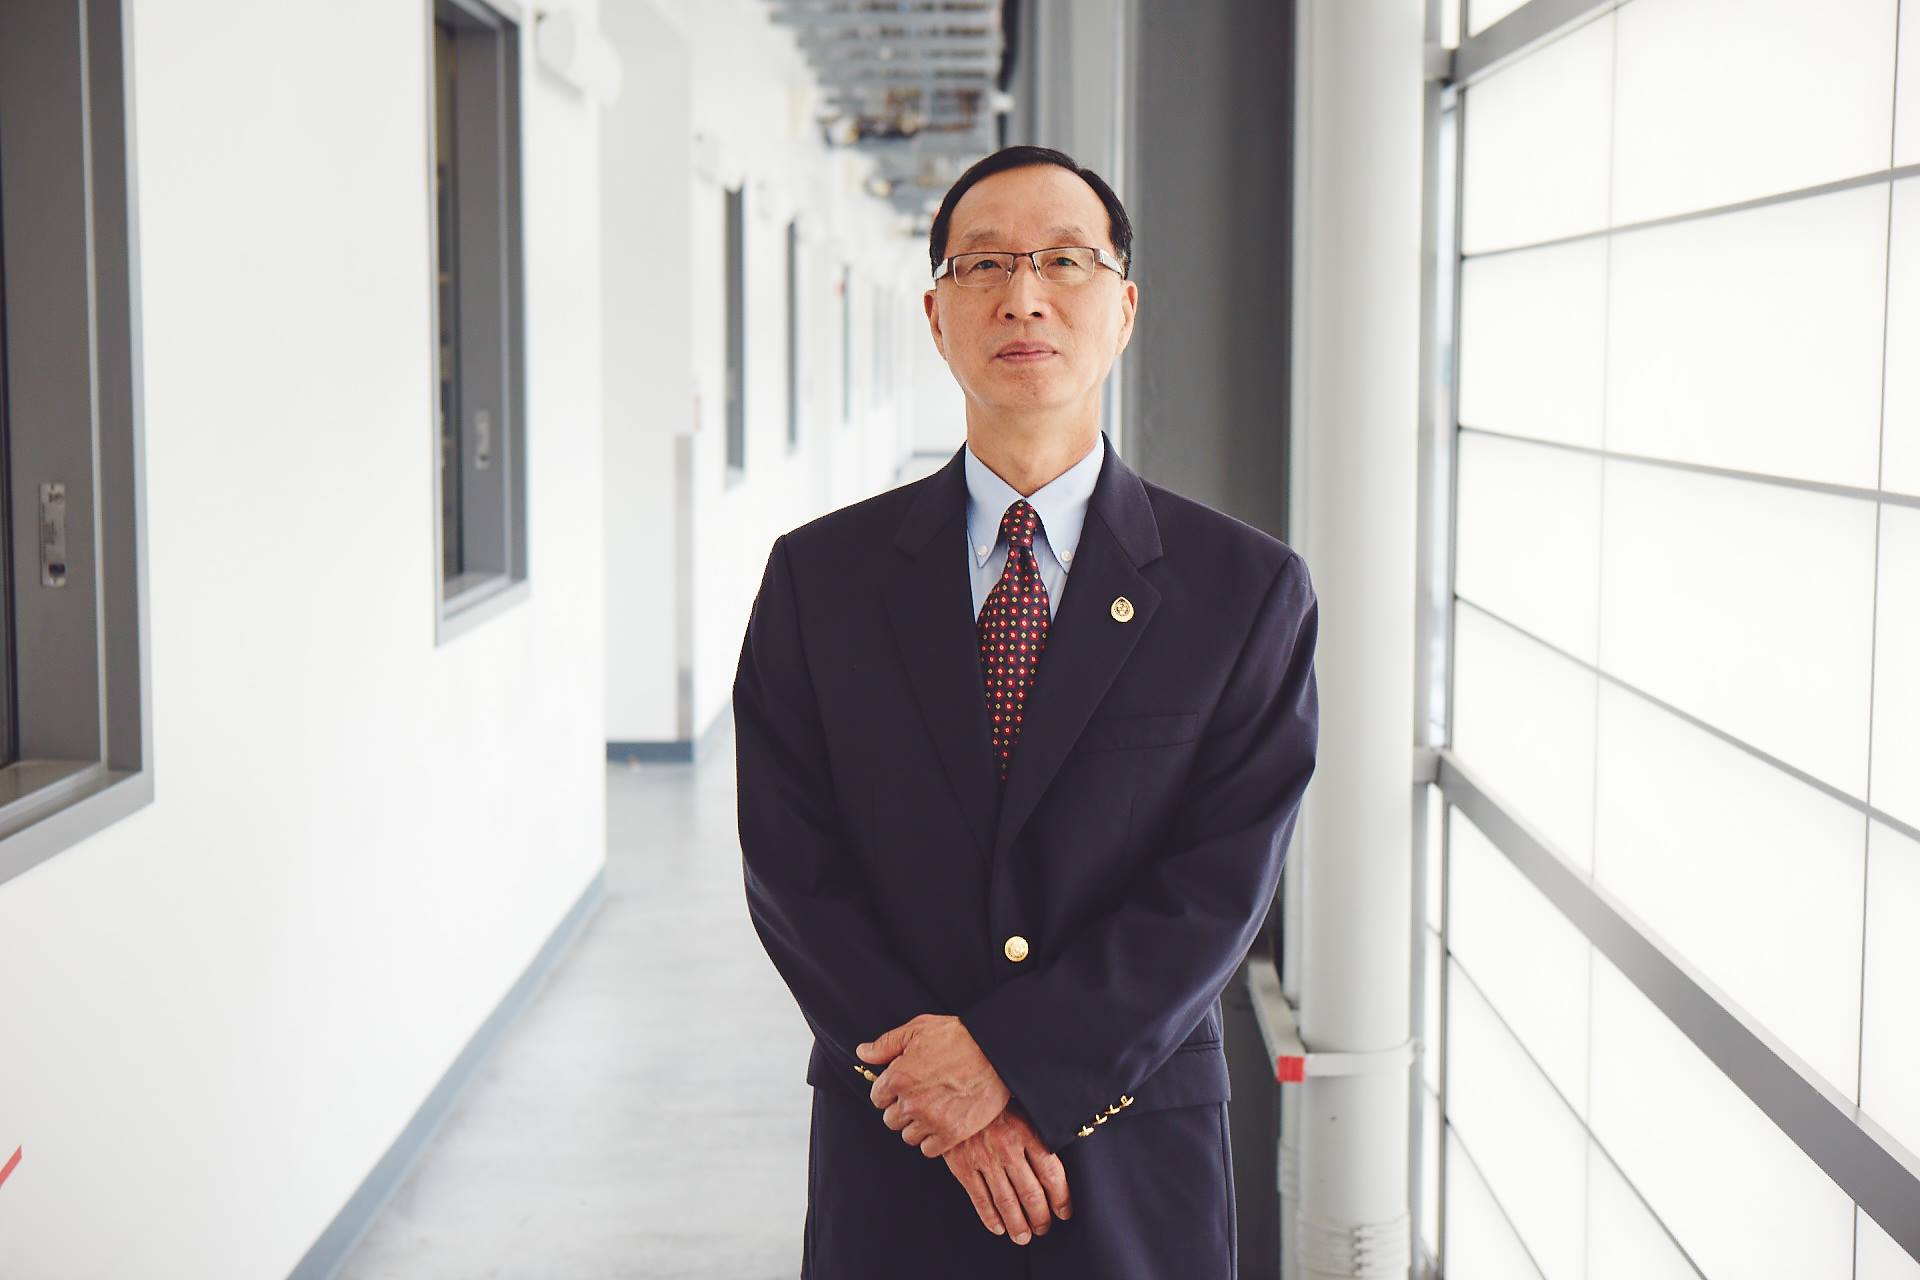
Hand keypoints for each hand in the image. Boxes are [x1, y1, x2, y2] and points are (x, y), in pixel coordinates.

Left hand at [858, 1013, 1010, 1156]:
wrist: (996, 1052)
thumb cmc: (959, 1037)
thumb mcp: (918, 1029)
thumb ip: (886, 1044)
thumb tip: (862, 1053)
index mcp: (899, 1077)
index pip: (877, 1098)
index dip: (890, 1091)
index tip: (903, 1087)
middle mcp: (911, 1102)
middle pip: (891, 1120)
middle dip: (902, 1109)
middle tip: (922, 1096)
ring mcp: (931, 1120)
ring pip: (908, 1136)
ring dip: (917, 1125)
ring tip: (934, 1109)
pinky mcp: (951, 1134)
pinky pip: (928, 1149)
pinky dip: (933, 1140)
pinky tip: (943, 1122)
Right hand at [942, 1105, 1071, 1244]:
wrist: (954, 1089)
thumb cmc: (993, 1098)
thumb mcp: (1022, 1106)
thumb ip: (1038, 1132)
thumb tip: (1056, 1163)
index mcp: (1026, 1131)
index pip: (1051, 1173)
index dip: (1061, 1198)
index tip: (1064, 1212)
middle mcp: (1007, 1147)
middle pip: (1030, 1193)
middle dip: (1040, 1217)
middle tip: (1044, 1228)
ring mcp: (983, 1158)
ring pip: (1005, 1201)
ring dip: (1017, 1224)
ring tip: (1023, 1236)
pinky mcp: (962, 1165)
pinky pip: (979, 1198)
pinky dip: (989, 1216)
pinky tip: (998, 1227)